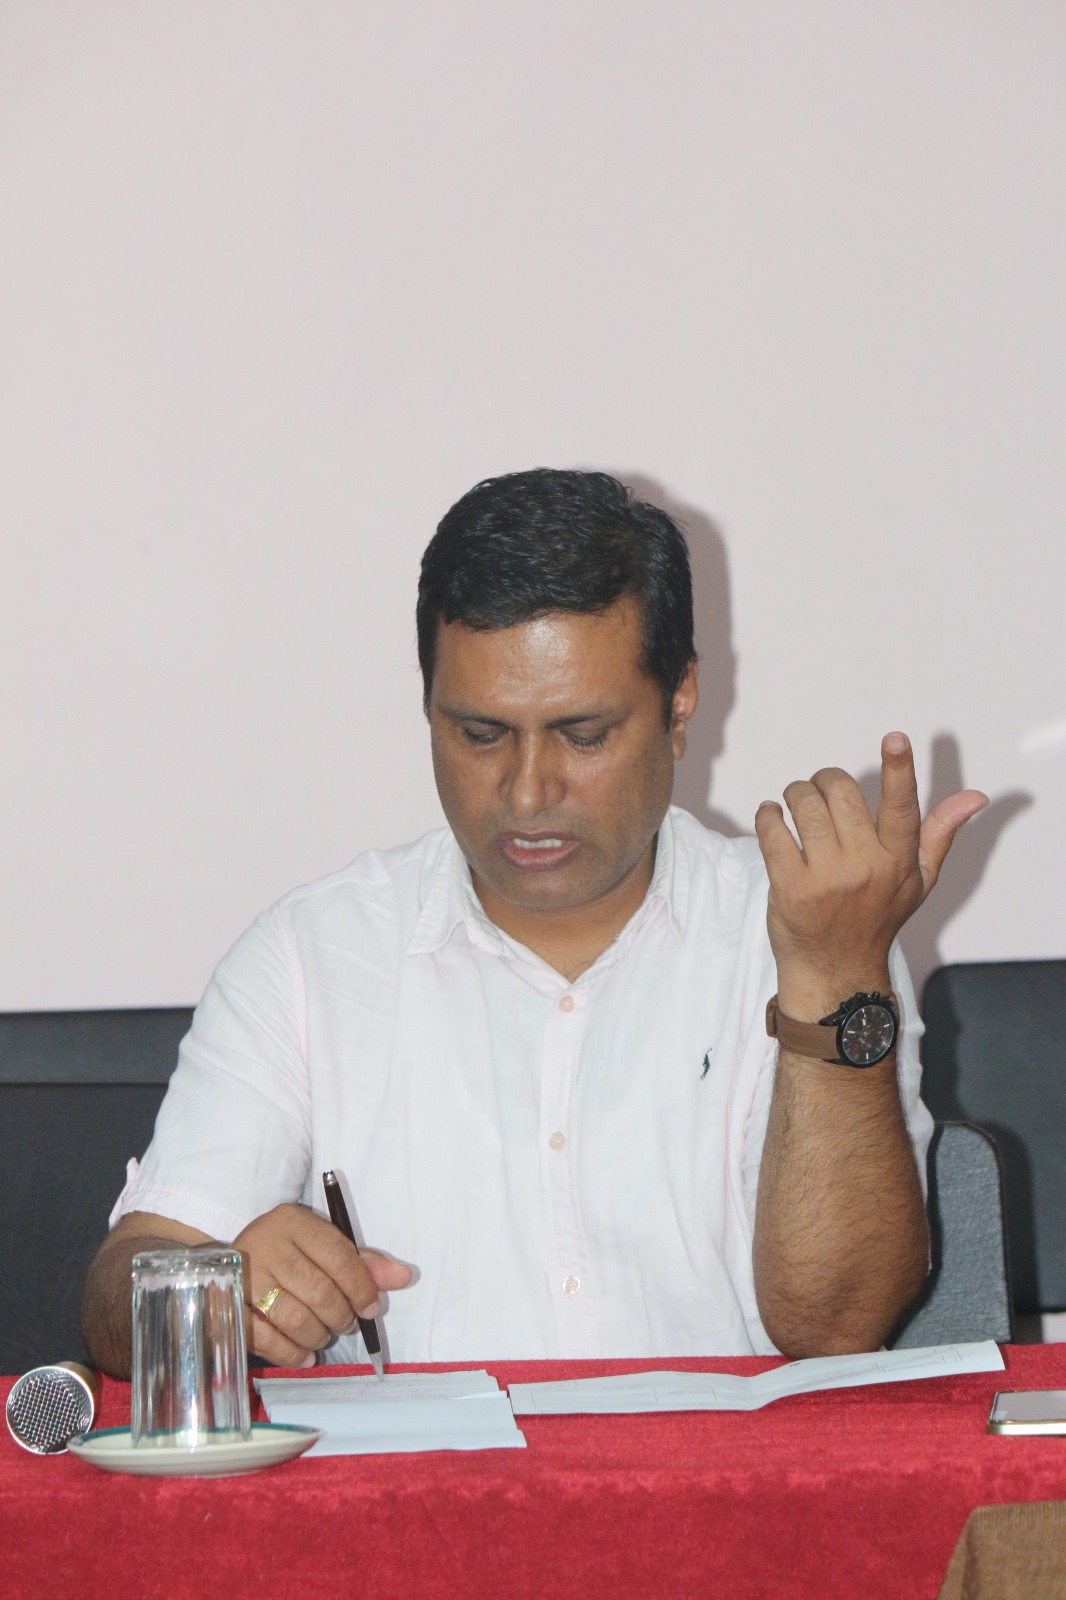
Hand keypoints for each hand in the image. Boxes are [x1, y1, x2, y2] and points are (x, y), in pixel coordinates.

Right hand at [234, 1203, 411, 1367]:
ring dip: (318, 1336)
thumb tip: (404, 1276)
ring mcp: (247, 1278)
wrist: (227, 1262)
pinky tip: (305, 1355)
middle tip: (346, 1324)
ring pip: (296, 1319)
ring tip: (323, 1336)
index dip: (362, 1288)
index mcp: (295, 1223)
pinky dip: (292, 1354)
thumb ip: (362, 1262)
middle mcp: (268, 1245)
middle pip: (320, 1291)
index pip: (339, 1257)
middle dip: (341, 1316)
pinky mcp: (232, 1308)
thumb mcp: (322, 1245)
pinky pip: (268, 1340)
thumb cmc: (288, 1253)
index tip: (371, 1309)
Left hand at [754, 731, 987, 1016]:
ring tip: (793, 805)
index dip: (899, 769)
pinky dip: (767, 815)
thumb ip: (940, 834)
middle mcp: (865, 866)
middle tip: (817, 791)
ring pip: (802, 804)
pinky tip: (772, 818)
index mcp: (898, 860)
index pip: (902, 807)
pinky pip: (772, 829)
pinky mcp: (790, 886)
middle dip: (823, 781)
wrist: (835, 971)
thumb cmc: (876, 918)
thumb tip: (975, 797)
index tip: (895, 738)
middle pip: (838, 790)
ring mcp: (826, 877)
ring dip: (793, 794)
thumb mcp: (917, 881)